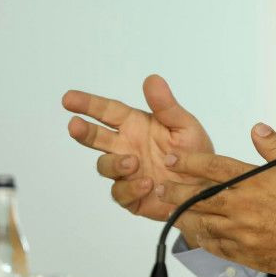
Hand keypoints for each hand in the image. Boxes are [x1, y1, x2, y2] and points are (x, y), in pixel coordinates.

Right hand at [62, 74, 213, 220]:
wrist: (207, 187)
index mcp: (137, 126)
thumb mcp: (185, 126)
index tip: (68, 98)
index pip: (107, 112)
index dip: (88, 104)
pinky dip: (130, 188)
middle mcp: (127, 147)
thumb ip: (167, 106)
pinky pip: (121, 193)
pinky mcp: (132, 197)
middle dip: (83, 131)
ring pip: (105, 165)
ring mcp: (127, 173)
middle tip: (75, 126)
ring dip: (115, 163)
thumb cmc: (196, 152)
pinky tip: (147, 183)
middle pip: (96, 137)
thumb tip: (152, 79)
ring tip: (133, 162)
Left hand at [156, 123, 275, 275]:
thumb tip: (257, 129)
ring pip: (201, 223)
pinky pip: (214, 246)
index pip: (213, 167)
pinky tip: (193, 233)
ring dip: (182, 216)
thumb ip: (273, 146)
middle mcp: (243, 206)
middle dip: (175, 192)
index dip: (188, 162)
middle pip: (198, 197)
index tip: (172, 160)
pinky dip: (200, 238)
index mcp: (253, 182)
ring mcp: (241, 232)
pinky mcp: (244, 252)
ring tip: (169, 210)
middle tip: (161, 187)